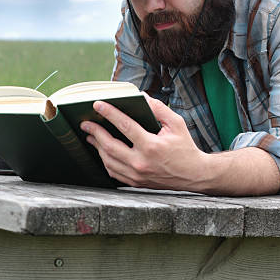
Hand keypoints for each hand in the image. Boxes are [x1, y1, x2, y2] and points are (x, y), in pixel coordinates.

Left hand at [80, 94, 210, 191]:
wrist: (194, 175)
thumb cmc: (185, 147)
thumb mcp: (176, 124)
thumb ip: (158, 108)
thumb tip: (141, 96)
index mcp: (151, 146)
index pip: (125, 126)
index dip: (109, 114)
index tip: (98, 105)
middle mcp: (141, 162)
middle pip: (110, 145)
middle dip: (95, 132)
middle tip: (85, 123)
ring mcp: (137, 175)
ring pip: (108, 160)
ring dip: (97, 146)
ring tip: (90, 135)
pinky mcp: (135, 183)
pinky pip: (113, 172)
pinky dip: (105, 160)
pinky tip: (102, 151)